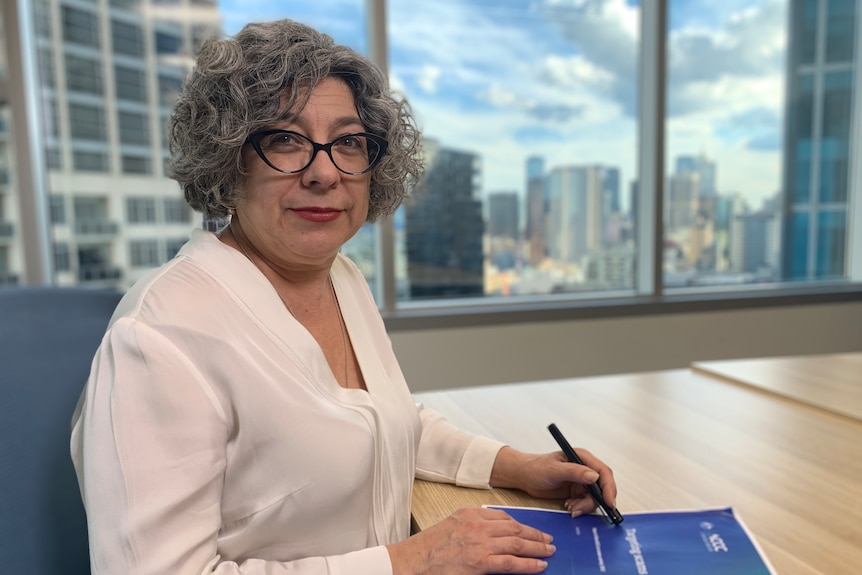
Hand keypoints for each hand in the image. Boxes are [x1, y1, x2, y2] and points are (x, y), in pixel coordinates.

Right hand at [386, 507, 553, 574]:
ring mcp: (480, 543)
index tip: (531, 530)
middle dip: (534, 535)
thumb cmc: (428, 548)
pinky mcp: (481, 562)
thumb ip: (472, 527)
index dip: (521, 525)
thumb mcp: (451, 526)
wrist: (413, 561)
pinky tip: (539, 565)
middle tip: (548, 540)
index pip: (504, 517)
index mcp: (470, 514)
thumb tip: (492, 535)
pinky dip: (529, 564)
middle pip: (514, 529)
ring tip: (548, 551)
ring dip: (536, 548)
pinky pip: (511, 562)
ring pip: (517, 543)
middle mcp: (478, 525)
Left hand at [490, 447, 616, 517]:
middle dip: (596, 501)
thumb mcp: (555, 470)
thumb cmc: (536, 467)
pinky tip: (568, 507)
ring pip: (594, 498)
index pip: (603, 472)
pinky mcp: (576, 491)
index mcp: (582, 458)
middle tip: (583, 509)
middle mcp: (585, 469)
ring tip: (570, 507)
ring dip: (585, 506)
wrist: (524, 476)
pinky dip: (579, 508)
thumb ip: (575, 472)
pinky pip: (585, 503)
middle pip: (602, 487)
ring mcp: (581, 481)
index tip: (609, 502)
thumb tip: (594, 476)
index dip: (609, 487)